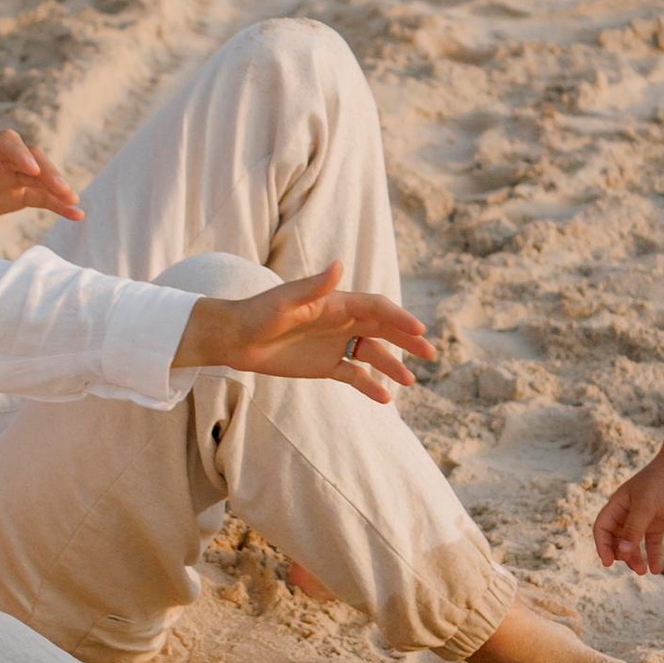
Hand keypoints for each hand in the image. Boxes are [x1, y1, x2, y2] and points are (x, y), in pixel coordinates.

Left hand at [0, 123, 81, 229]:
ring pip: (41, 178)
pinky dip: (59, 205)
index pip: (8, 143)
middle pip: (32, 159)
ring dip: (58, 188)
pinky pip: (41, 198)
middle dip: (48, 172)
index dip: (20, 154)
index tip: (31, 170)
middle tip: (62, 190)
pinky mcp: (14, 196)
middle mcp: (0, 159)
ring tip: (74, 202)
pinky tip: (77, 215)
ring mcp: (10, 177)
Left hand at [174, 264, 429, 401]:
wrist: (233, 338)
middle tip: (430, 354)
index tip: (418, 331)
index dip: (399, 318)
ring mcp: (334, 344)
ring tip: (411, 381)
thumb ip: (313, 286)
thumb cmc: (256, 313)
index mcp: (336, 302)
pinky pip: (354, 374)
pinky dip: (369, 385)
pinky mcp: (324, 365)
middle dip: (407, 340)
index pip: (376, 308)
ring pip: (372, 353)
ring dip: (392, 365)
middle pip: (382, 329)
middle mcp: (340, 322)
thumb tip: (340, 263)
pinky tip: (384, 398)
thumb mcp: (284, 301)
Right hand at [592, 453, 663, 575]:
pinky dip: (654, 555)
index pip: (602, 529)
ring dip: (636, 558)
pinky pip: (652, 542)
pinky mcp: (659, 521)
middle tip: (635, 567)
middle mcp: (628, 512)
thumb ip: (633, 529)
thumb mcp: (645, 506)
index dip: (602, 546)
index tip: (608, 563)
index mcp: (617, 505)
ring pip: (634, 543)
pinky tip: (656, 569)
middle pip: (617, 539)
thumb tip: (622, 553)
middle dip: (622, 555)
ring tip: (644, 571)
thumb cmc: (661, 482)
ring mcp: (644, 518)